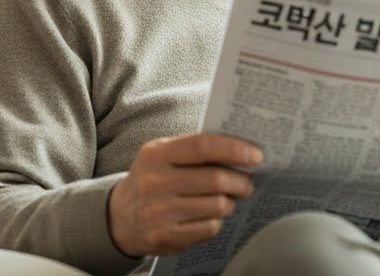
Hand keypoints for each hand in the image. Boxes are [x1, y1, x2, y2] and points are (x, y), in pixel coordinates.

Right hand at [107, 133, 261, 256]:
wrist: (121, 217)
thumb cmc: (155, 178)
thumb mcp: (165, 154)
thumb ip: (197, 148)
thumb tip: (245, 147)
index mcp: (156, 154)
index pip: (203, 146)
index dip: (234, 149)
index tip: (256, 156)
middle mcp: (153, 182)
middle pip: (216, 179)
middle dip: (241, 181)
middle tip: (246, 183)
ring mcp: (157, 212)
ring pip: (218, 205)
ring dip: (230, 202)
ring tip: (226, 199)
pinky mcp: (164, 236)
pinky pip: (210, 227)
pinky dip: (217, 220)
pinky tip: (209, 215)